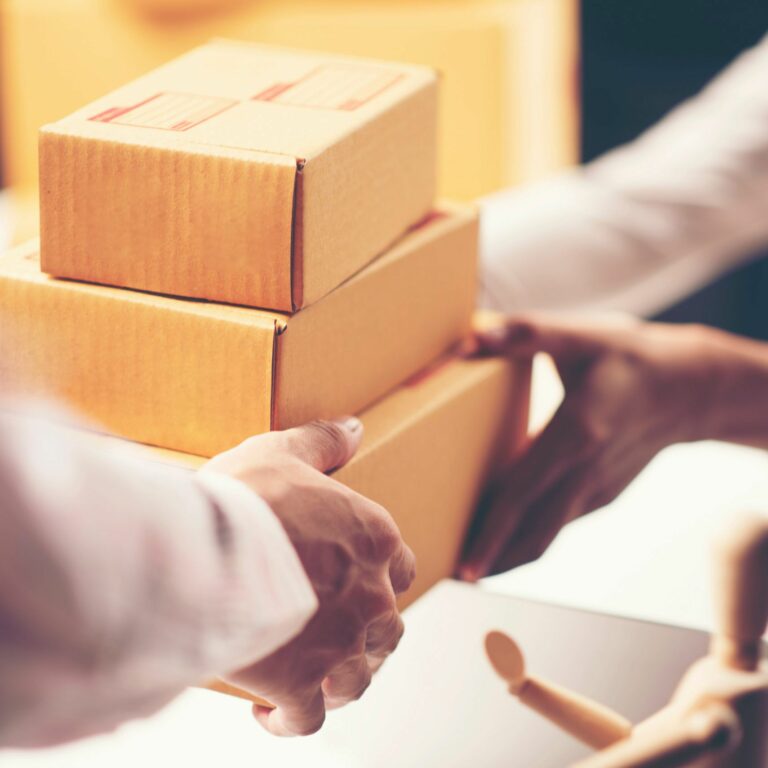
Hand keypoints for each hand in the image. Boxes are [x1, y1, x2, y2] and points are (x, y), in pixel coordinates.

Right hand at [203, 418, 415, 735]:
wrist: (202, 551)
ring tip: (312, 675)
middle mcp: (370, 596)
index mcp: (373, 540)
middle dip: (366, 635)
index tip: (355, 582)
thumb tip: (353, 428)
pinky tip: (268, 712)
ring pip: (358, 678)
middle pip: (387, 630)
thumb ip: (321, 442)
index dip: (380, 579)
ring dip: (339, 680)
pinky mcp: (301, 685)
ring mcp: (340, 645)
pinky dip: (291, 720)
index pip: (399, 568)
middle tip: (335, 633)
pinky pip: (307, 718)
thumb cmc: (243, 499)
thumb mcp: (282, 452)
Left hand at [461, 314, 723, 579]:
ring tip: (474, 564)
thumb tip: (472, 336)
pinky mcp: (604, 494)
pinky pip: (562, 523)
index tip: (465, 564)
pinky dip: (533, 536)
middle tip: (452, 575)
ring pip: (548, 536)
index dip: (490, 533)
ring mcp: (598, 489)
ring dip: (511, 555)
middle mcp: (587, 472)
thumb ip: (525, 333)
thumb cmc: (630, 358)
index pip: (521, 495)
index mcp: (575, 435)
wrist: (691, 388)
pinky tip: (510, 534)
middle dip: (494, 560)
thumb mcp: (579, 335)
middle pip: (534, 533)